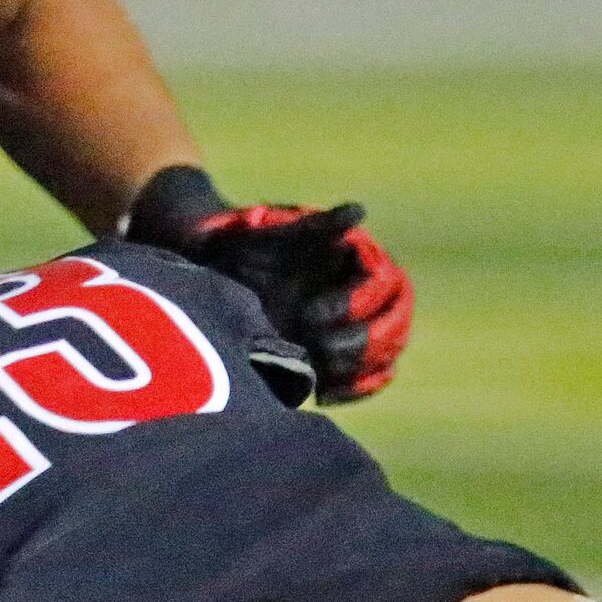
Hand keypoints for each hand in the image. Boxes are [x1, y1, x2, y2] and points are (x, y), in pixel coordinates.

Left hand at [125, 166, 413, 403]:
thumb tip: (359, 210)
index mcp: (355, 264)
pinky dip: (354, 389)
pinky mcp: (339, 359)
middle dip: (360, 340)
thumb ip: (316, 227)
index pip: (388, 286)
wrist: (208, 279)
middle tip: (317, 344)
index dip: (358, 303)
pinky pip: (367, 380)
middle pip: (392, 326)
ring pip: (384, 356)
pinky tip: (324, 391)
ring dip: (356, 365)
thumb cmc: (240, 249)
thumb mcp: (272, 238)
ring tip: (314, 363)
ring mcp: (352, 329)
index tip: (314, 312)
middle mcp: (361, 296)